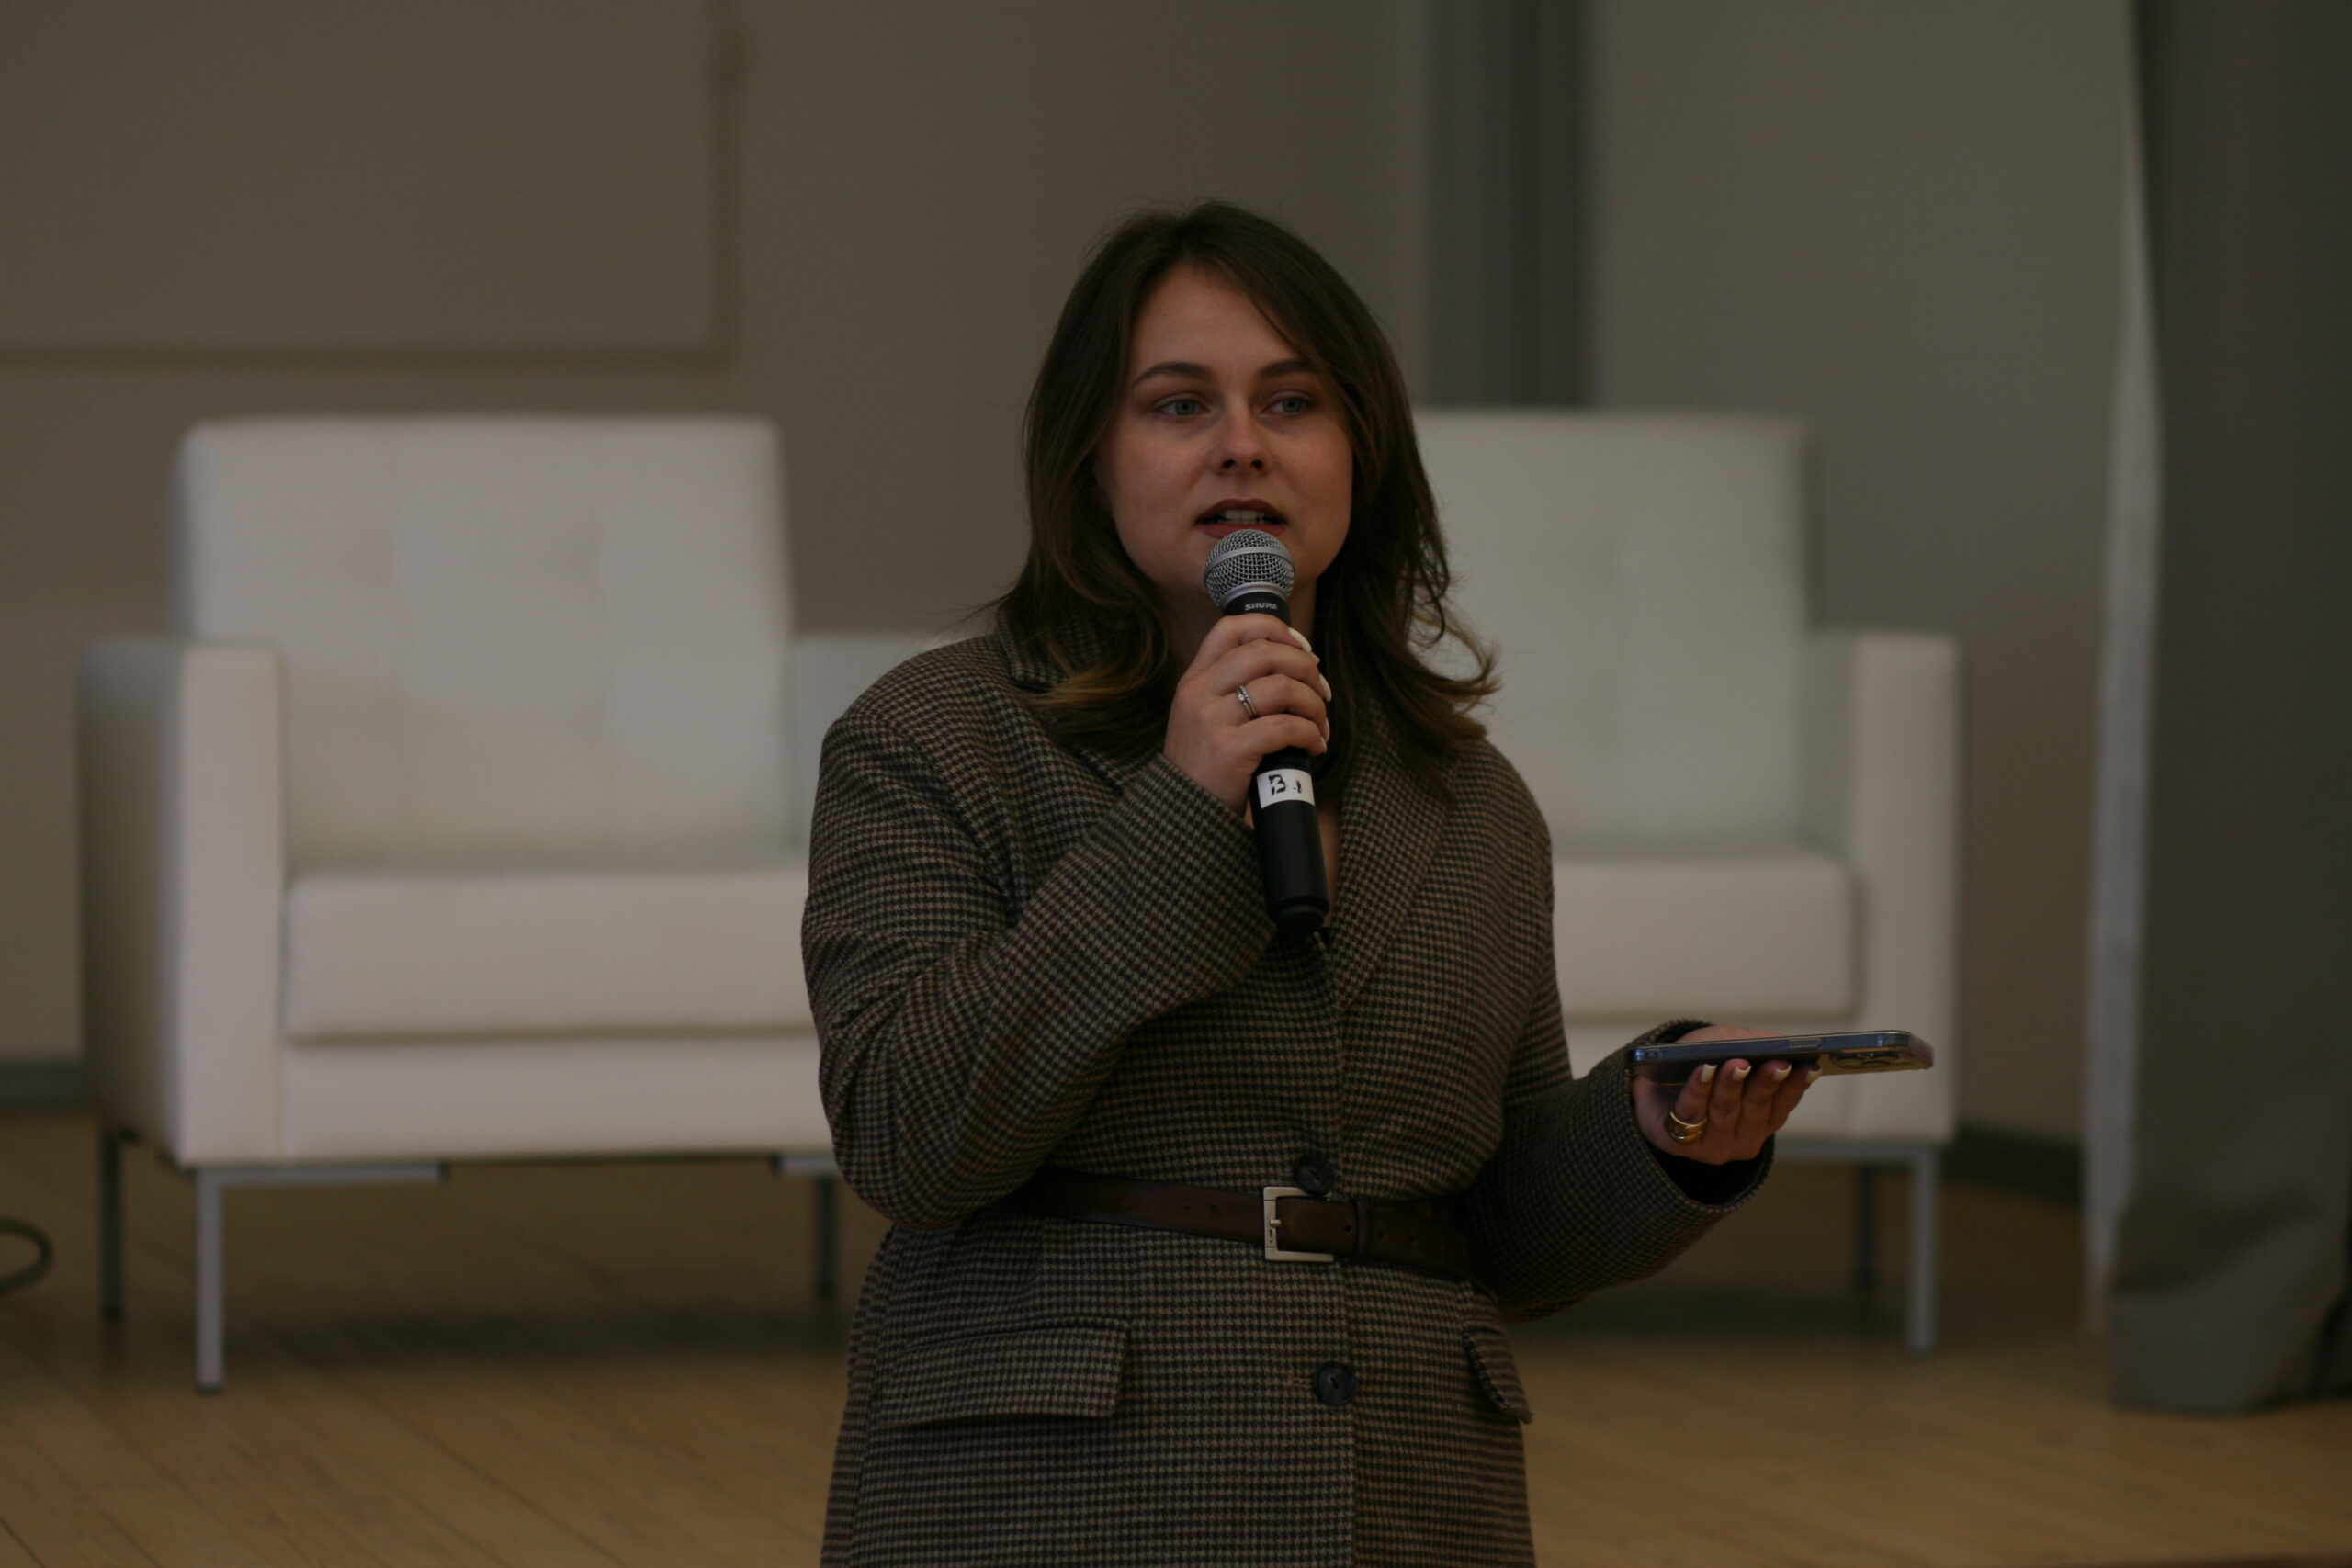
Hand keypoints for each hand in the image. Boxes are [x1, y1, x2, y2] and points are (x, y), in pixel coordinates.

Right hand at [1163, 614, 1330, 811]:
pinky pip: (1285, 727)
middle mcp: (1199, 693)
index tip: (1301, 649)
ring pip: (1281, 687)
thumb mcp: (1204, 717)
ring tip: (1319, 724)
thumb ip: (1233, 689)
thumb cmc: (1206, 766)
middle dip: (1305, 667)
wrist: (1182, 814)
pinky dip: (1311, 734)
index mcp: (1194, 680)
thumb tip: (1294, 665)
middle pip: (1264, 652)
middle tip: (1320, 691)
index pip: (1231, 628)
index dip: (1274, 629)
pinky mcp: (1229, 750)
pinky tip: (1315, 746)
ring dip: (1313, 703)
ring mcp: (1211, 720)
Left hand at [1632, 1025, 1817, 1164]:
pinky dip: (1698, 1089)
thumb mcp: (1728, 1045)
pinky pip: (1691, 1112)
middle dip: (1766, 1083)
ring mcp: (1713, 1145)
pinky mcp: (1679, 1142)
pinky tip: (1703, 1069)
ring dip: (1730, 1085)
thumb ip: (1755, 1044)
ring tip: (1736, 1063)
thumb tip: (1781, 1042)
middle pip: (1757, 1108)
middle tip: (1775, 1062)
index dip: (1797, 1085)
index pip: (1784, 1103)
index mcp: (1763, 1119)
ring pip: (1725, 1111)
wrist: (1647, 1085)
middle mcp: (1743, 1138)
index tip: (1810, 1065)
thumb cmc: (1697, 1063)